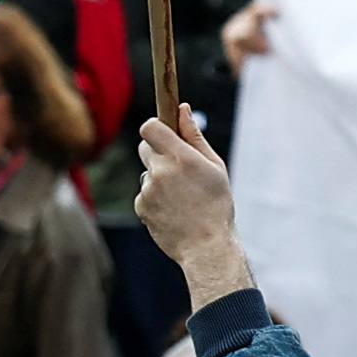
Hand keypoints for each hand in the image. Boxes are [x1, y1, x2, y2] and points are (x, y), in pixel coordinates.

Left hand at [130, 105, 252, 300]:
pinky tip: (174, 209)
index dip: (156, 126)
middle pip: (145, 147)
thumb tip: (182, 109)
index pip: (150, 127)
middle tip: (178, 165)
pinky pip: (145, 193)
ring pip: (147, 172)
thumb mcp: (214, 166)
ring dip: (159, 178)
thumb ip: (194, 136)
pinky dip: (156, 197)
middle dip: (158, 151)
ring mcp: (147, 190)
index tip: (165, 131)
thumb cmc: (216, 204)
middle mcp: (160, 171)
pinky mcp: (140, 206)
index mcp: (181, 158)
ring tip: (182, 196)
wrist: (206, 247)